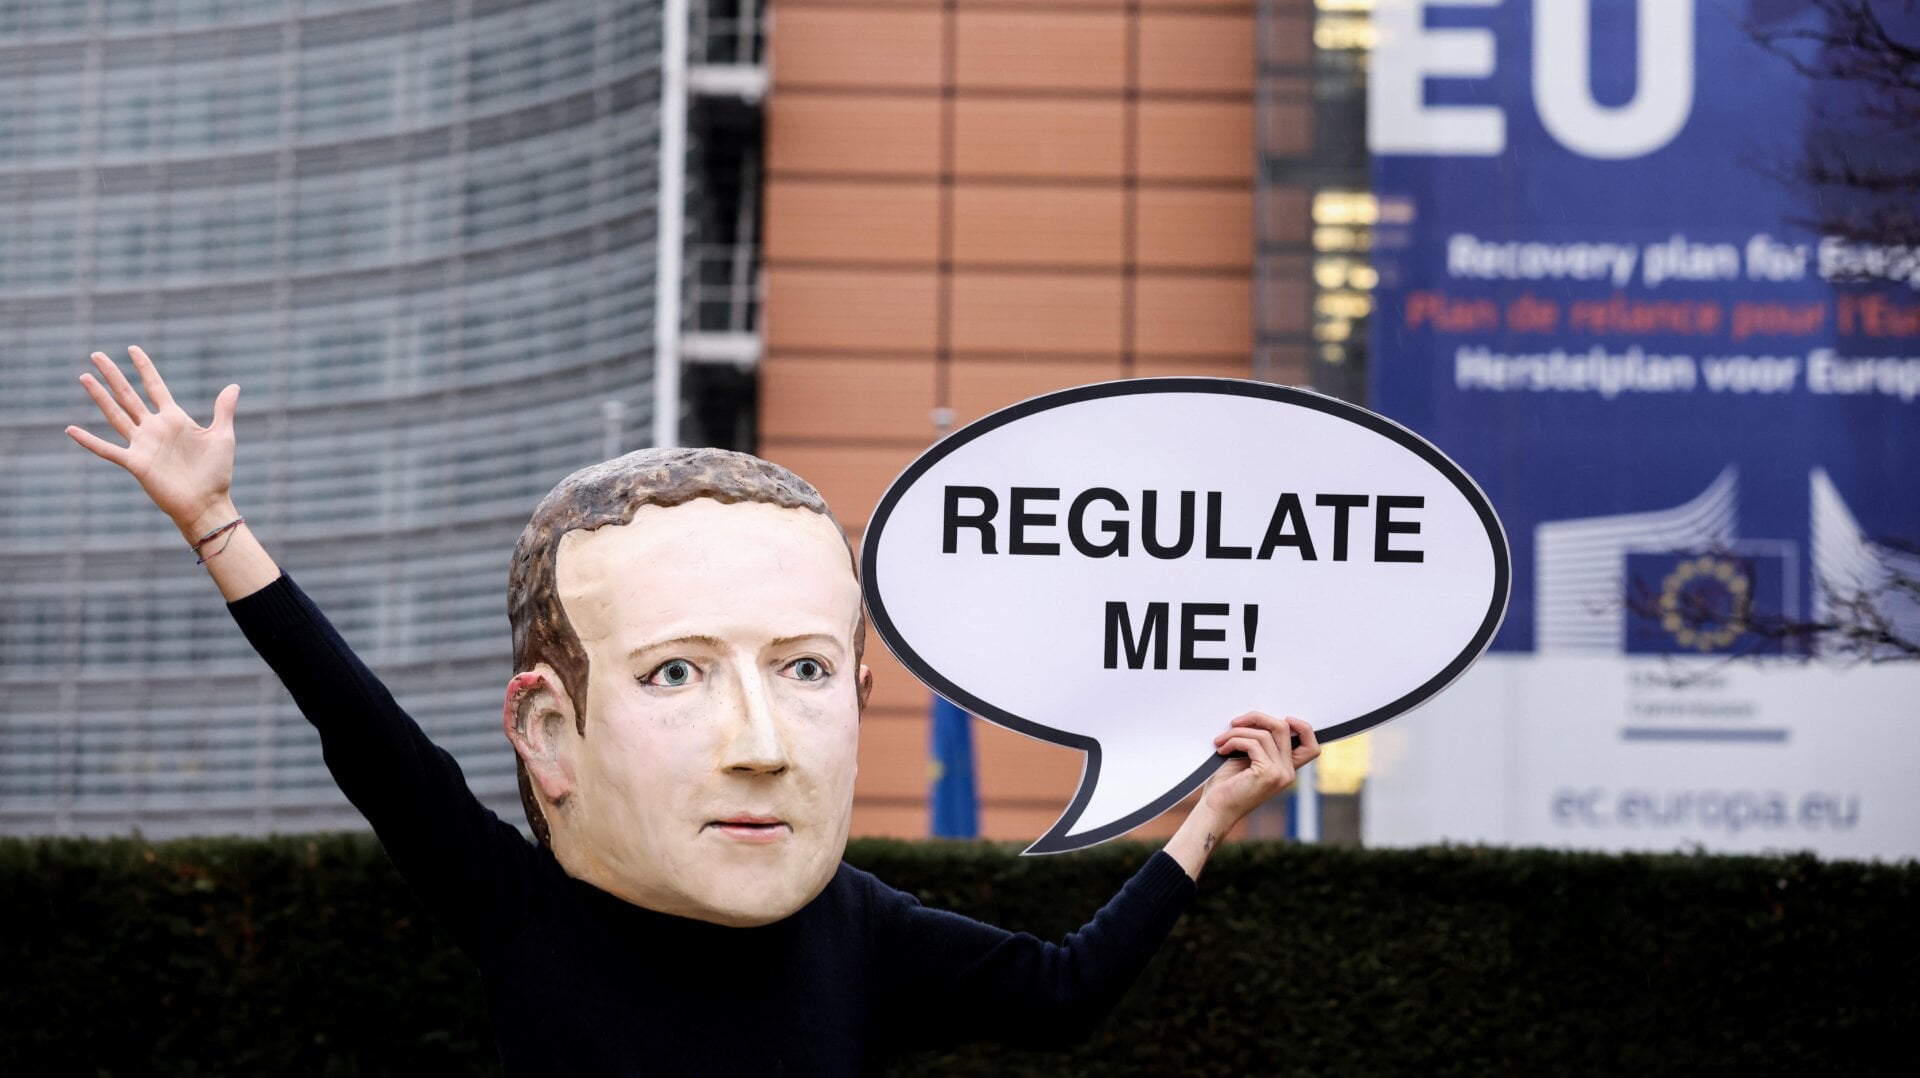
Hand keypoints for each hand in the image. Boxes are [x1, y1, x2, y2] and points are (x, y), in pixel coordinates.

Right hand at [65, 346, 241, 537]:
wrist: (208, 503)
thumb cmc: (217, 473)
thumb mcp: (222, 436)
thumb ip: (223, 410)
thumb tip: (234, 385)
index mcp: (175, 419)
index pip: (155, 387)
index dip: (144, 368)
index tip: (132, 348)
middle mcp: (155, 428)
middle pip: (129, 395)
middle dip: (113, 375)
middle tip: (97, 355)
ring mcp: (143, 445)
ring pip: (116, 415)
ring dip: (100, 397)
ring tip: (84, 377)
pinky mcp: (136, 463)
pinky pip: (108, 450)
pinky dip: (89, 441)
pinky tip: (70, 430)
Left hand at [1199, 712, 1319, 827]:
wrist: (1215, 810)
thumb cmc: (1226, 786)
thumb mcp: (1247, 761)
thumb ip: (1260, 745)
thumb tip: (1258, 719)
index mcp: (1286, 770)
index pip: (1311, 747)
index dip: (1303, 728)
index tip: (1283, 718)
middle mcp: (1288, 772)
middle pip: (1284, 728)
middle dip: (1257, 718)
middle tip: (1235, 722)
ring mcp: (1280, 773)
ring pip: (1264, 734)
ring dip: (1237, 732)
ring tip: (1221, 741)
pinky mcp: (1267, 774)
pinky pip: (1252, 743)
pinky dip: (1233, 741)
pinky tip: (1222, 750)